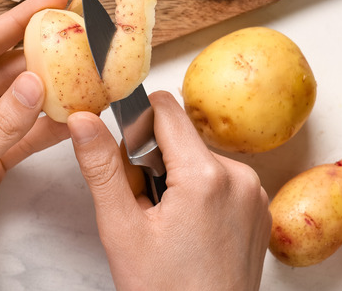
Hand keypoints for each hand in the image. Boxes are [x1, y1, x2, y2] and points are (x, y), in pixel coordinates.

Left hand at [0, 0, 70, 290]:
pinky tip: (69, 115)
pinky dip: (42, 127)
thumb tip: (35, 82)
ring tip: (79, 68)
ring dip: (42, 90)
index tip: (46, 2)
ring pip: (9, 101)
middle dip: (32, 53)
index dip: (12, 23)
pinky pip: (17, 134)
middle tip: (70, 31)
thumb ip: (2, 125)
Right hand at [67, 91, 270, 290]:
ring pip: (198, 160)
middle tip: (144, 212)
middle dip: (153, 164)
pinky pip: (220, 181)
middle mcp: (240, 177)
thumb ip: (101, 167)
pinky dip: (199, 196)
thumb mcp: (121, 228)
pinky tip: (189, 233)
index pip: (164, 109)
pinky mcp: (259, 210)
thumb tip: (82, 120)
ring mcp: (254, 195)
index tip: (126, 163)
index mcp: (205, 176)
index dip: (135, 128)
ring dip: (175, 181)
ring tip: (167, 228)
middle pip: (180, 139)